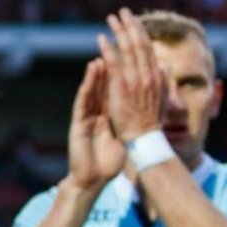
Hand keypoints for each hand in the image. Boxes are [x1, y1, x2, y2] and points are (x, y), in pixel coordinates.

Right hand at [65, 58, 125, 191]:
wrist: (92, 179)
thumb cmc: (109, 161)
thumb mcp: (125, 138)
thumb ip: (133, 122)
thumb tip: (147, 109)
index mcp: (109, 115)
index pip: (117, 90)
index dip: (123, 73)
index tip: (132, 57)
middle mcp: (97, 112)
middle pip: (105, 86)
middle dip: (110, 65)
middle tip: (115, 48)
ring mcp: (87, 116)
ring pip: (94, 89)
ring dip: (98, 71)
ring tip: (103, 53)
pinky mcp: (79, 121)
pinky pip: (84, 99)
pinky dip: (89, 83)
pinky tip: (92, 70)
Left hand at [97, 7, 167, 142]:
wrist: (144, 139)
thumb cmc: (151, 121)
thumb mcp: (162, 98)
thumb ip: (163, 80)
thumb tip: (166, 65)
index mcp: (156, 77)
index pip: (148, 49)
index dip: (141, 33)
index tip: (134, 21)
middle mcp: (147, 75)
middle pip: (139, 44)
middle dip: (131, 26)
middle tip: (123, 11)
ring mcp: (135, 80)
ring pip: (127, 50)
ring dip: (119, 32)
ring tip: (111, 18)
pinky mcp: (122, 87)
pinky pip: (114, 64)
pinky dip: (108, 49)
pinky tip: (101, 38)